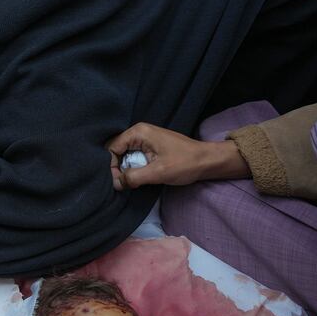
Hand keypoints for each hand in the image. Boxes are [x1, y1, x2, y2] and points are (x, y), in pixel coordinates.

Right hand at [106, 123, 248, 190]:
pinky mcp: (150, 146)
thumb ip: (133, 177)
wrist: (206, 161)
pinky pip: (133, 155)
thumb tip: (115, 183)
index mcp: (139, 132)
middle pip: (116, 150)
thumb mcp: (157, 172)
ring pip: (124, 154)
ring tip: (128, 182)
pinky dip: (132, 167)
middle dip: (116, 167)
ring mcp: (144, 138)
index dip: (111, 166)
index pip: (112, 148)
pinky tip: (136, 177)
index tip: (118, 182)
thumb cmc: (184, 163)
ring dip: (124, 168)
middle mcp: (139, 132)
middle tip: (122, 184)